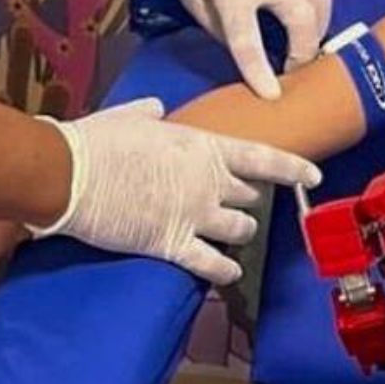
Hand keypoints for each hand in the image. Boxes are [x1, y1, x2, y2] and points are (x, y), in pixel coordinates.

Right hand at [35, 97, 321, 283]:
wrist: (70, 175)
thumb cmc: (98, 141)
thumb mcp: (129, 116)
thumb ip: (149, 113)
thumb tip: (156, 108)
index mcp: (201, 147)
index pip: (261, 158)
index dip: (293, 168)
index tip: (314, 174)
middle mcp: (207, 181)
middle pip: (248, 197)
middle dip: (246, 201)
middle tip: (237, 204)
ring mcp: (193, 215)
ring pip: (240, 232)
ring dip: (240, 235)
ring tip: (234, 236)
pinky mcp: (172, 244)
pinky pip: (212, 265)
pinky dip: (224, 272)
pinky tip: (228, 274)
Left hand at [143, 0, 333, 98]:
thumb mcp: (191, 0)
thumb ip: (221, 30)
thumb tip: (253, 58)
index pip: (246, 36)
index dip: (259, 69)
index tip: (272, 95)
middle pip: (301, 14)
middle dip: (304, 49)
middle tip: (292, 69)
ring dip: (319, 28)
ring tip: (304, 46)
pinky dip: (325, 2)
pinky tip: (315, 16)